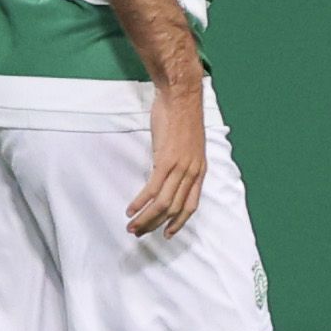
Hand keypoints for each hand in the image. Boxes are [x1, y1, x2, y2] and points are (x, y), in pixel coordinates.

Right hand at [126, 73, 207, 238]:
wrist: (181, 97)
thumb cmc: (182, 116)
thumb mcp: (187, 145)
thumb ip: (181, 162)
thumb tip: (167, 174)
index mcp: (199, 171)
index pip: (191, 206)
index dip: (179, 222)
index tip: (167, 233)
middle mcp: (192, 173)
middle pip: (174, 209)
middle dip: (156, 225)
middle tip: (141, 233)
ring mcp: (180, 168)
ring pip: (163, 204)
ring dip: (146, 219)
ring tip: (132, 227)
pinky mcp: (166, 161)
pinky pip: (153, 189)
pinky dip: (141, 203)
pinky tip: (131, 209)